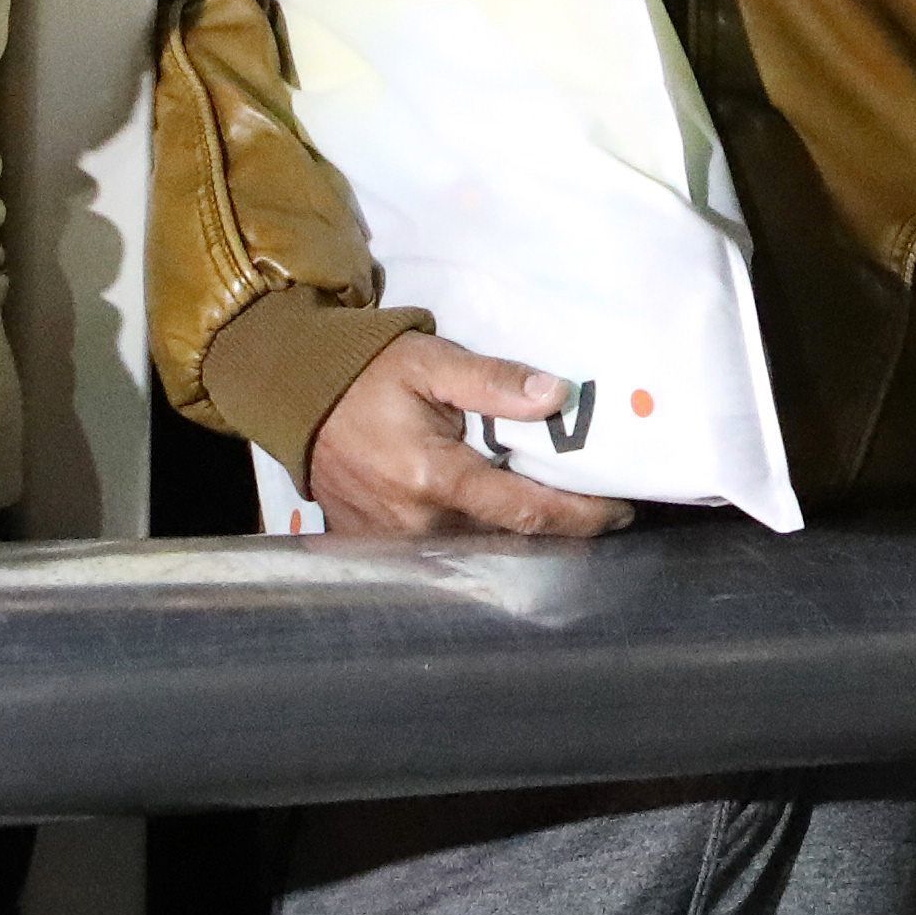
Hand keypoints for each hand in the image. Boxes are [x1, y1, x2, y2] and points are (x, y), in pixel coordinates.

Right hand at [306, 333, 633, 540]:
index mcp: (434, 478)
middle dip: (553, 528)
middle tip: (595, 510)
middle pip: (505, 539)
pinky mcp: (375, 545)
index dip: (579, 516)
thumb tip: (556, 396)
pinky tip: (496, 523)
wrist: (296, 392)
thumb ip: (494, 382)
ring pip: (475, 550)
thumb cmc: (369, 373)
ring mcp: (392, 541)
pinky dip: (474, 541)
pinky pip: (441, 553)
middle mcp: (415, 522)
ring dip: (515, 537)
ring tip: (554, 513)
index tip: (619, 513)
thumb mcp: (433, 361)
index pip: (526, 511)